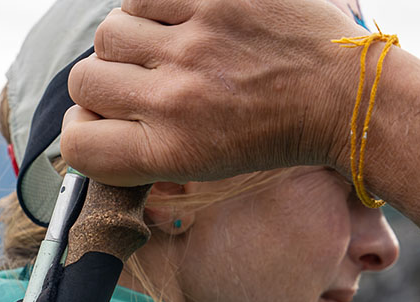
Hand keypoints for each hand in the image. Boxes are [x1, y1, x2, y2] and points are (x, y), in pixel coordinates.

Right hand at [62, 0, 365, 185]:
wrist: (341, 98)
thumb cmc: (271, 136)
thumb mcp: (202, 168)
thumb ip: (142, 153)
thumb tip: (88, 128)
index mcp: (171, 152)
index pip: (77, 143)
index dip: (81, 131)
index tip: (102, 124)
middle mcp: (176, 100)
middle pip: (84, 82)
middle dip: (101, 85)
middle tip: (135, 84)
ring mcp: (195, 44)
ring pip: (109, 33)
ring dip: (126, 42)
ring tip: (160, 48)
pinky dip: (151, 7)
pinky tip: (177, 20)